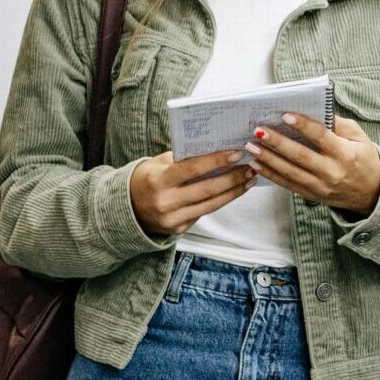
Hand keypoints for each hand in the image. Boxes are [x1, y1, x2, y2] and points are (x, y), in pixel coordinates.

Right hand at [130, 150, 253, 236]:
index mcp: (158, 181)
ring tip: (249, 178)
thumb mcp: (158, 164)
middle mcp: (165, 202)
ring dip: (234, 191)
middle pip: (207, 189)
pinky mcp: (179, 229)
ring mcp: (173, 219)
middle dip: (233, 177)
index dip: (216, 161)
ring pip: (211, 204)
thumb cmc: (147, 179)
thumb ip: (182, 159)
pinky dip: (221, 200)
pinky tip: (234, 191)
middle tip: (251, 166)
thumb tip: (215, 149)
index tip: (237, 153)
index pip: (192, 169)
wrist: (127, 208)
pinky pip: (204, 212)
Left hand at [244, 113, 379, 214]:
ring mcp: (321, 187)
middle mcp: (332, 172)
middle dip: (278, 144)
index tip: (285, 115)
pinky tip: (257, 164)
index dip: (304, 126)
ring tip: (251, 147)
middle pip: (301, 156)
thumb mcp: (359, 137)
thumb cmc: (364, 158)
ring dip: (268, 160)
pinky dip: (271, 175)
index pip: (322, 137)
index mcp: (346, 154)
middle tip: (258, 131)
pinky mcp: (313, 195)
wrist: (373, 192)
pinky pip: (289, 185)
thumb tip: (314, 111)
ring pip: (291, 173)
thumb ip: (338, 125)